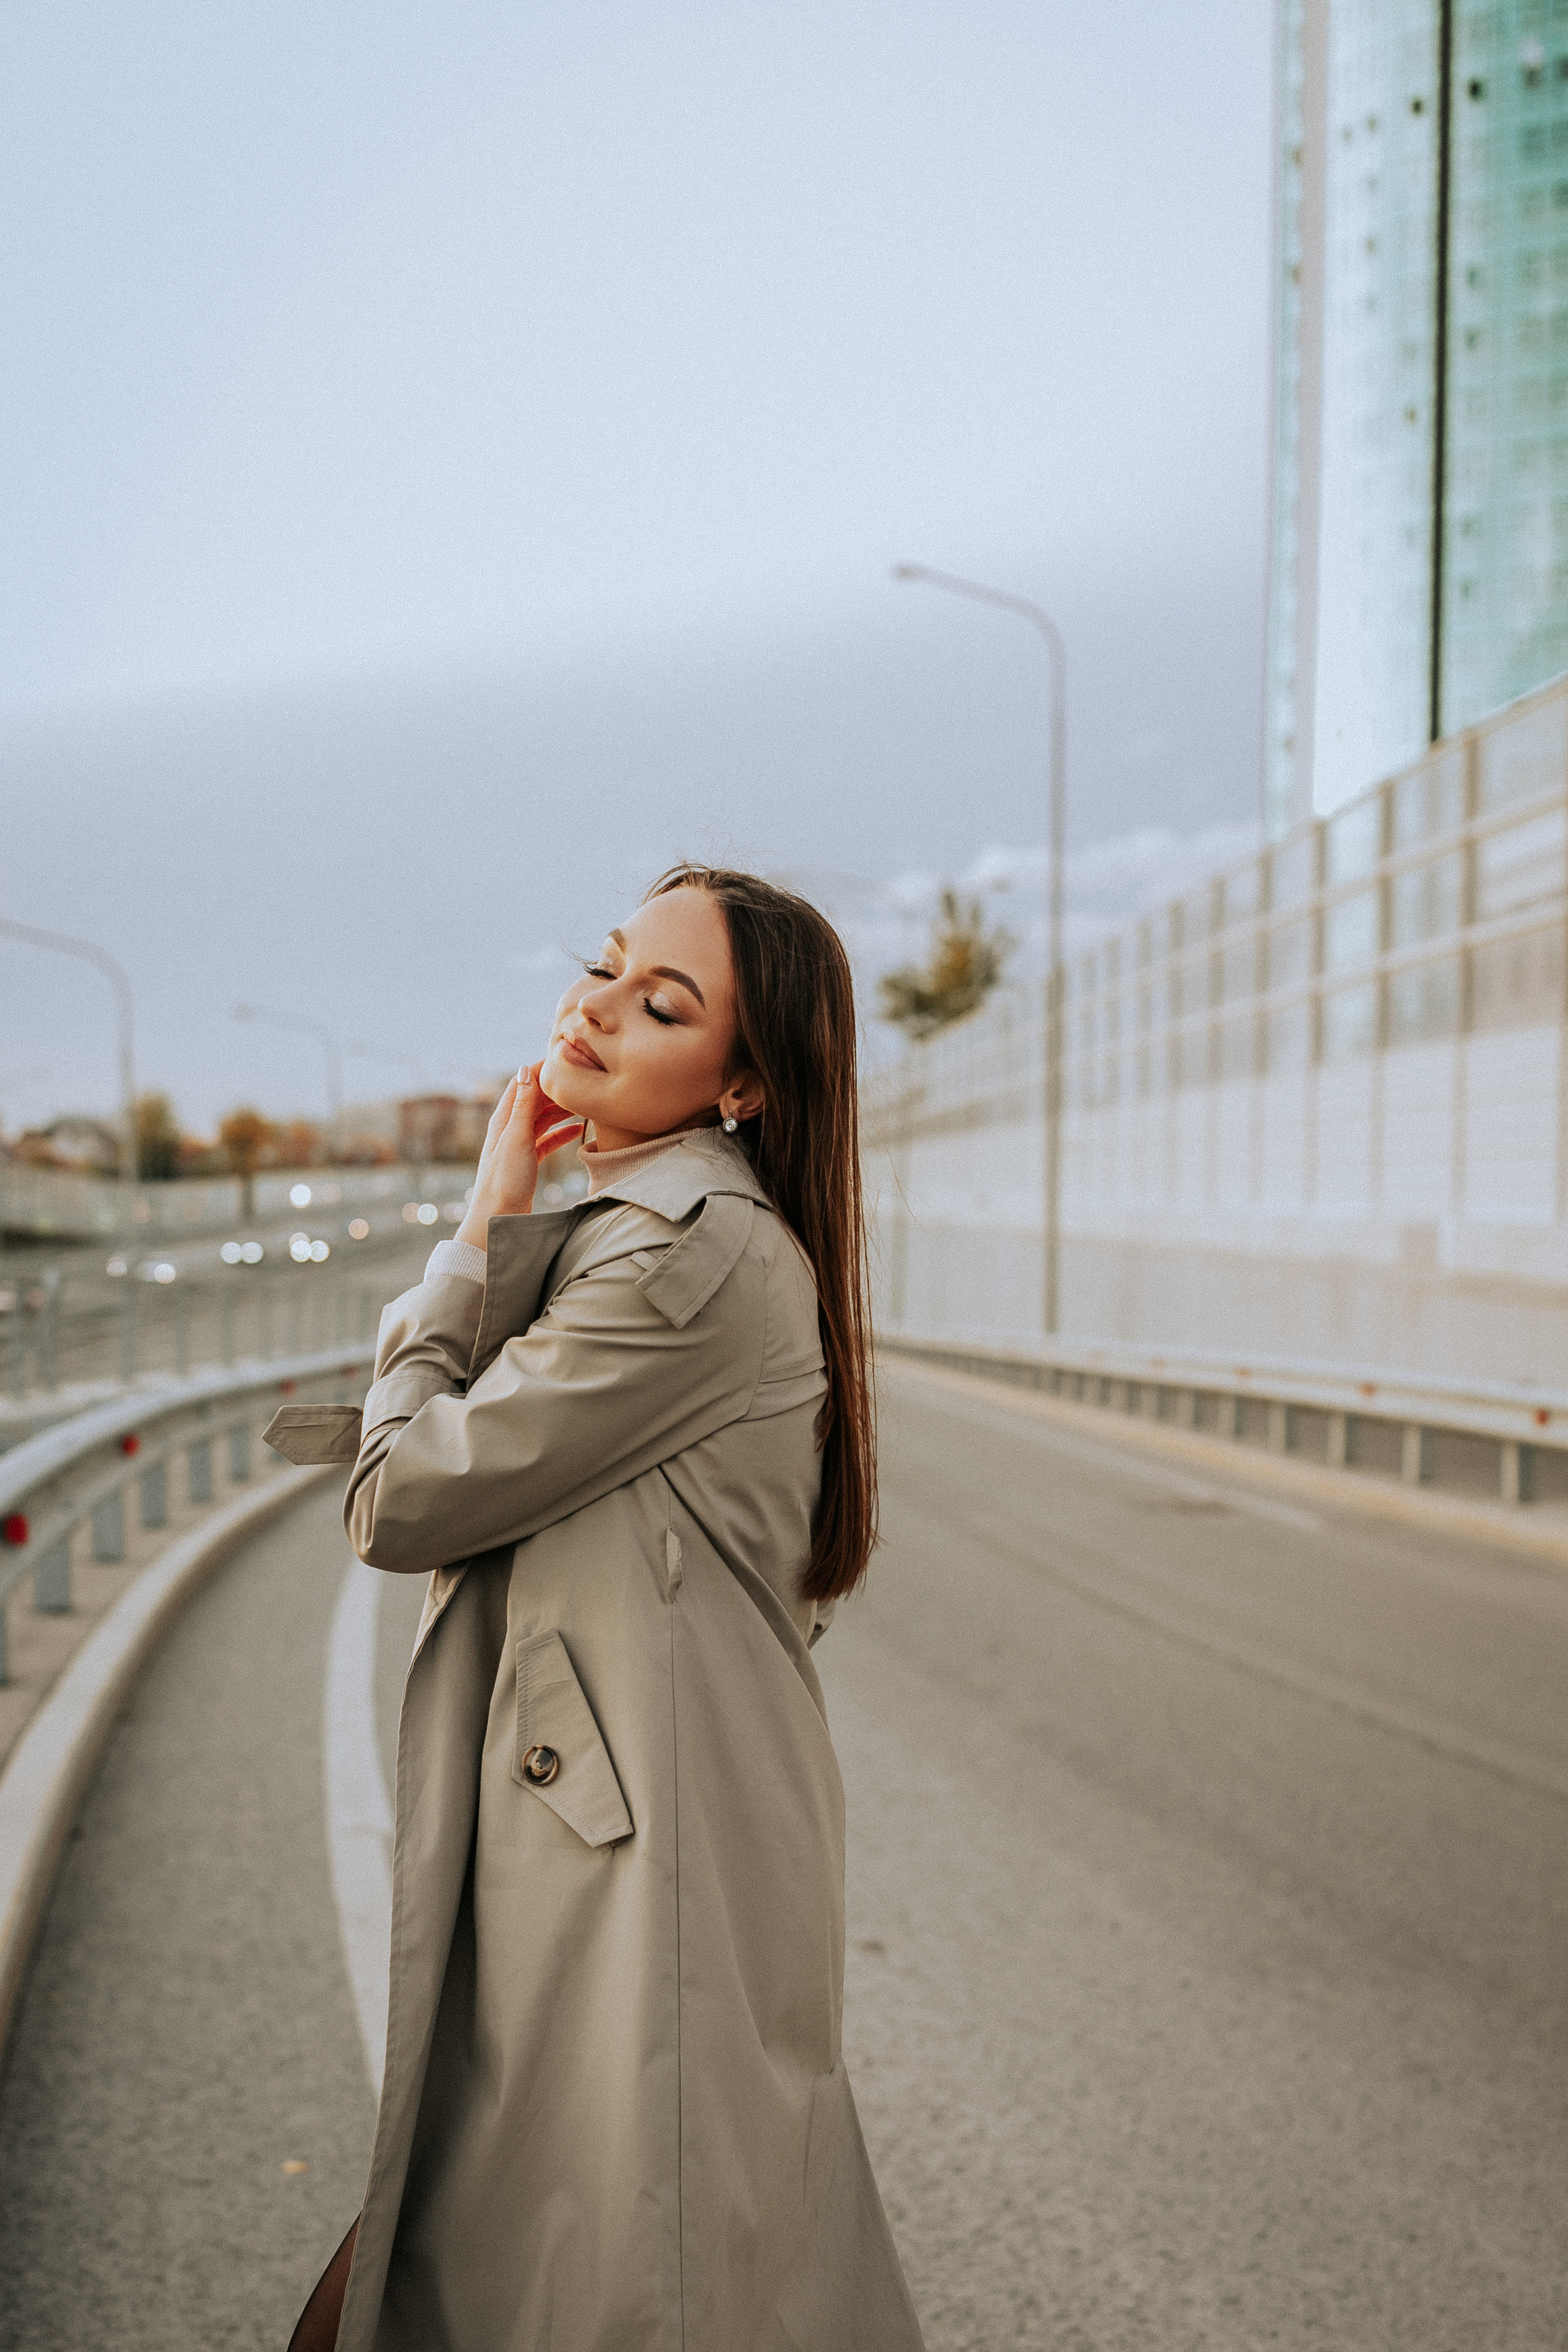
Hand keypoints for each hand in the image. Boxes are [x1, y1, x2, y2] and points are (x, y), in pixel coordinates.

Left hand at [454, 1065, 584, 1250]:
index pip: (524, 1081)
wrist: (497, 1217)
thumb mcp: (517, 1138)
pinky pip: (547, 1139)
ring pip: (543, 1118)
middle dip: (557, 1088)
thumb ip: (524, 1105)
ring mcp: (519, 1143)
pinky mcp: (527, 1160)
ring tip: (586, 1103)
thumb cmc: (504, 1180)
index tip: (568, 1058)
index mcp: (504, 1118)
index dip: (543, 1068)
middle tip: (584, 1080)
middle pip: (535, 1098)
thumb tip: (526, 1069)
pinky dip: (562, 1132)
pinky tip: (580, 1131)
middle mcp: (509, 1127)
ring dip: (562, 1109)